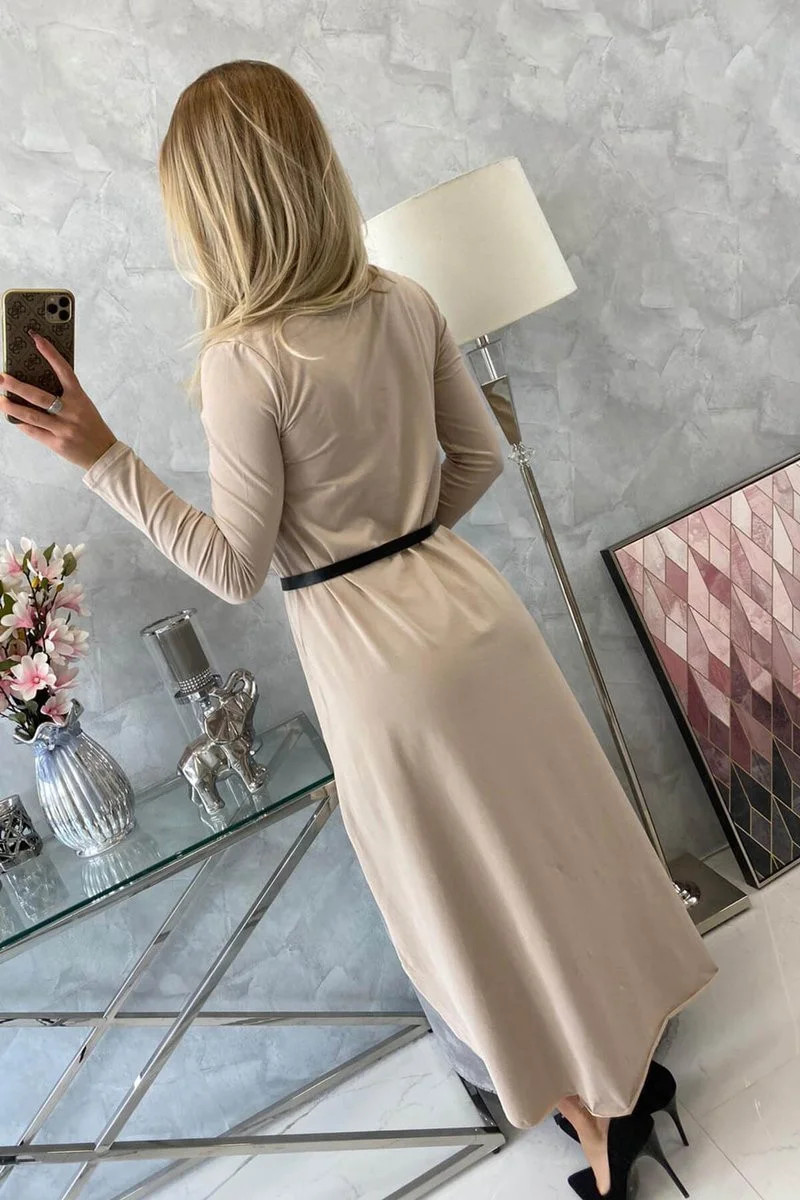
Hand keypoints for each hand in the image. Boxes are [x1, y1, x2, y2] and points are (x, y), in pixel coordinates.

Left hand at [0, 331, 116, 469]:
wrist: (104, 454)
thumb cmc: (92, 427)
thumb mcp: (84, 407)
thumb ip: (65, 397)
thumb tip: (35, 388)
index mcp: (80, 398)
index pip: (64, 371)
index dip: (51, 353)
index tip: (37, 339)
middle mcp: (72, 412)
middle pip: (39, 396)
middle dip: (16, 387)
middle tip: (1, 378)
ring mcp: (64, 429)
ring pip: (32, 416)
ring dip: (12, 408)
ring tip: (0, 401)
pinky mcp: (57, 444)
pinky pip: (34, 432)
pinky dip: (21, 424)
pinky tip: (13, 419)